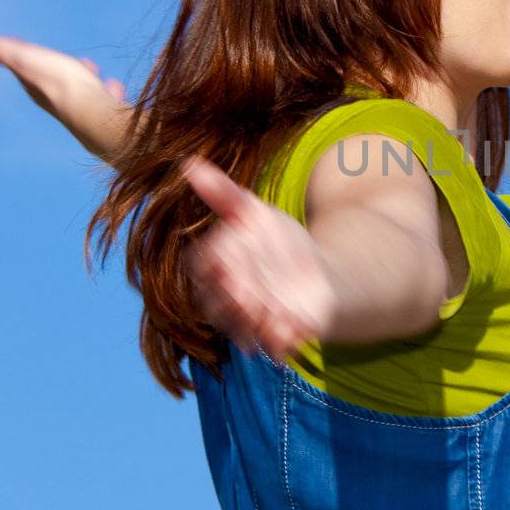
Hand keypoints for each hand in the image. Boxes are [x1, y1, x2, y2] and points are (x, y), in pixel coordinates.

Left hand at [0, 33, 133, 161]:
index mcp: (35, 86)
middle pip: (51, 78)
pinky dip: (106, 90)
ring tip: (91, 67)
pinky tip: (115, 87)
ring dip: (83, 76)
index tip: (14, 42)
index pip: (22, 64)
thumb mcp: (24, 59)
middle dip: (52, 65)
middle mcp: (55, 99)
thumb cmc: (62, 85)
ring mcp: (80, 107)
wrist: (95, 117)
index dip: (18, 51)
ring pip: (80, 88)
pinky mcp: (103, 113)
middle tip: (54, 55)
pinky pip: (104, 98)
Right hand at [183, 156, 339, 361]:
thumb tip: (190, 164)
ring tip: (272, 317)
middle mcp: (228, 299)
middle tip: (246, 294)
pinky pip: (276, 345)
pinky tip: (297, 332)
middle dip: (233, 299)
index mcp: (217, 268)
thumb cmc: (277, 242)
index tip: (224, 260)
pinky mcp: (280, 337)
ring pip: (245, 329)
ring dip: (256, 326)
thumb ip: (225, 195)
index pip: (205, 269)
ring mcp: (252, 322)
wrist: (319, 271)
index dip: (213, 267)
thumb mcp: (255, 212)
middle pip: (221, 304)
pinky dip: (284, 341)